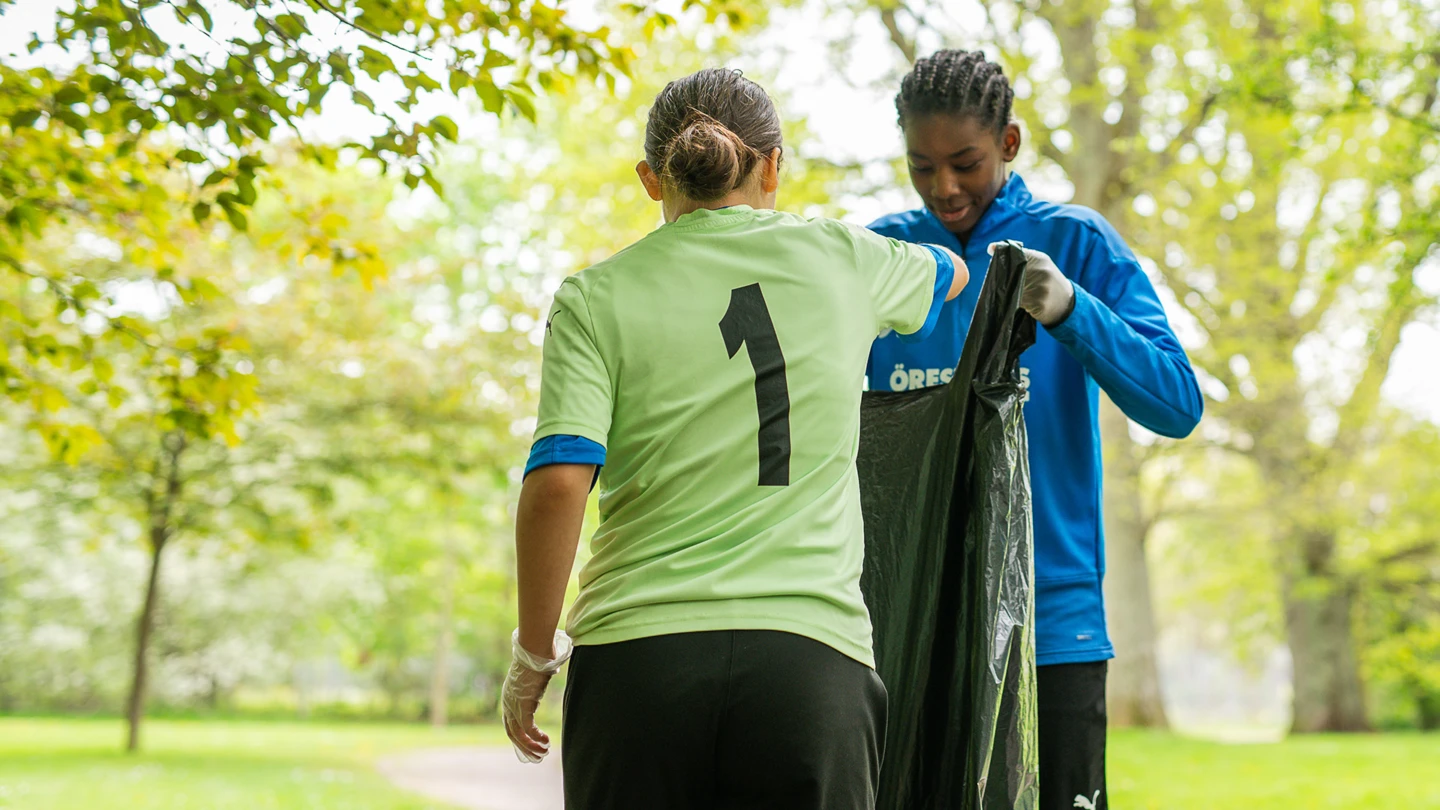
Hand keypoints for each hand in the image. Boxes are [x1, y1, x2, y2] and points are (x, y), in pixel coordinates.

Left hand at [501, 628, 573, 763]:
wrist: (535, 651)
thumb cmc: (538, 657)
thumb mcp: (535, 675)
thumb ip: (538, 682)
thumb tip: (550, 672)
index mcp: (508, 697)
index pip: (510, 723)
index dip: (520, 737)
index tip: (531, 746)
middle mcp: (507, 703)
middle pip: (512, 733)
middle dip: (525, 747)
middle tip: (537, 757)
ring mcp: (513, 705)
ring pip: (519, 735)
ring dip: (531, 747)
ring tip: (543, 753)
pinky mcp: (522, 706)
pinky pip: (528, 729)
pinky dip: (537, 738)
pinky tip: (546, 742)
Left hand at [999, 245, 1074, 327]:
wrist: (1066, 300)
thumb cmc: (1046, 279)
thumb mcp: (1038, 263)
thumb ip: (1017, 255)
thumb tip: (990, 247)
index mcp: (1040, 259)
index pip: (1015, 254)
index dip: (1002, 258)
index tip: (993, 259)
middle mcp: (1042, 271)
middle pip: (1011, 273)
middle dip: (1002, 278)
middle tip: (997, 283)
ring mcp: (1042, 288)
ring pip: (1013, 289)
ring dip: (1006, 292)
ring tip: (1007, 293)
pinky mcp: (1040, 304)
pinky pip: (1018, 303)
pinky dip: (1013, 303)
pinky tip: (1016, 303)